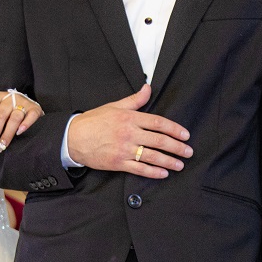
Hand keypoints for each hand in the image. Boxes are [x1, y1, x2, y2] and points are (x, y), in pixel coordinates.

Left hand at [0, 90, 43, 154]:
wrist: (27, 104)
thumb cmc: (5, 109)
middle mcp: (11, 98)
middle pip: (0, 115)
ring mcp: (24, 103)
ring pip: (14, 118)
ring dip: (7, 134)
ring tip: (2, 146)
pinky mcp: (35, 109)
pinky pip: (31, 116)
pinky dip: (25, 124)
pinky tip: (19, 133)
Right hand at [66, 84, 191, 178]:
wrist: (73, 137)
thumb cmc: (94, 121)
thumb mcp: (115, 106)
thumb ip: (135, 100)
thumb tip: (148, 88)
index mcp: (130, 118)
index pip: (158, 123)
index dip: (174, 129)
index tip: (185, 135)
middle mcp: (129, 133)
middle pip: (159, 140)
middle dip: (177, 147)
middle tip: (188, 152)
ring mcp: (124, 149)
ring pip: (152, 156)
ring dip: (168, 161)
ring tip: (180, 165)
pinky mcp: (118, 162)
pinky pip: (139, 169)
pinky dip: (153, 172)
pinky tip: (163, 173)